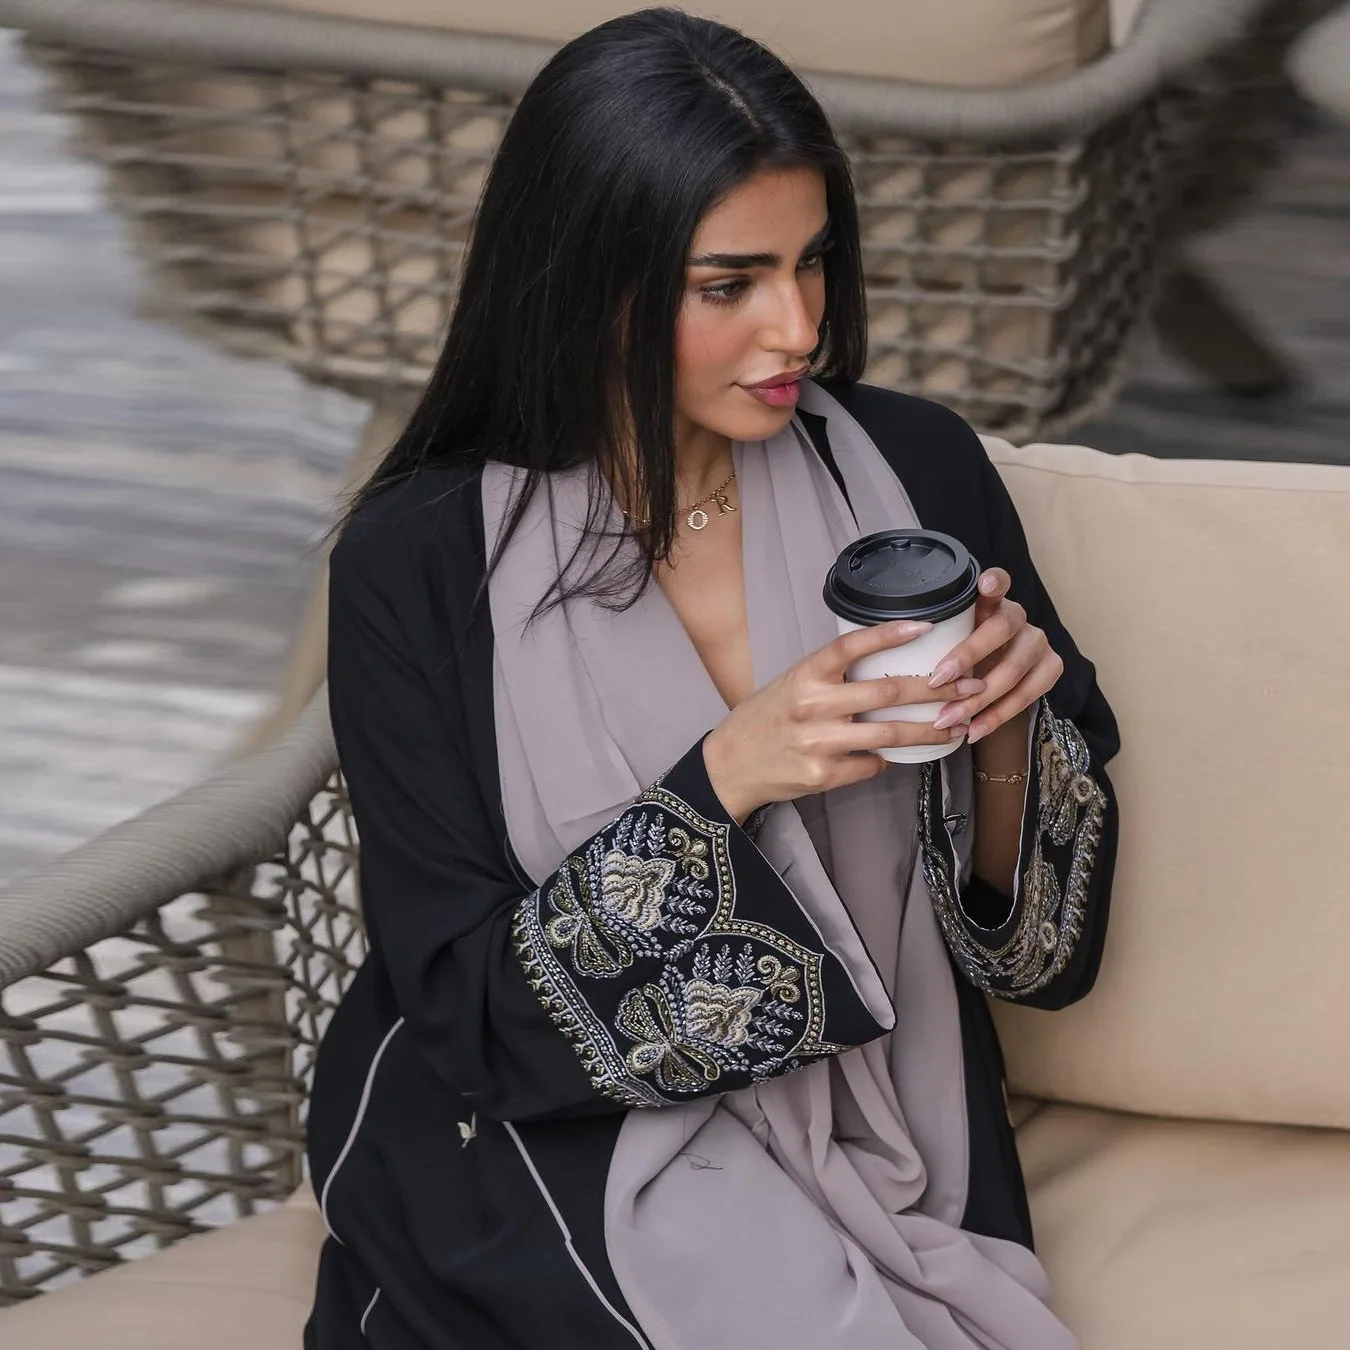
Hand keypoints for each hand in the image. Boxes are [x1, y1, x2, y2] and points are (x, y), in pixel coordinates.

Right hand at [702, 620, 987, 822]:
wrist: (731, 764)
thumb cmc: (766, 718)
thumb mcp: (792, 683)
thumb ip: (832, 676)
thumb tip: (887, 664)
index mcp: (804, 675)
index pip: (852, 646)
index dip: (890, 634)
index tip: (926, 625)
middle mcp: (812, 705)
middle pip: (886, 691)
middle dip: (936, 689)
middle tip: (970, 685)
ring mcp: (818, 742)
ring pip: (889, 734)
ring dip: (929, 730)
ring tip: (956, 725)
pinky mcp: (823, 775)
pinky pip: (870, 764)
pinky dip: (887, 759)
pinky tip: (899, 755)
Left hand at [926, 568, 1062, 742]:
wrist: (997, 677)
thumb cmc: (963, 655)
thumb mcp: (948, 641)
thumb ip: (934, 638)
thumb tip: (889, 646)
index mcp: (992, 602)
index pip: (998, 581)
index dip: (994, 581)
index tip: (984, 584)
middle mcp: (1019, 618)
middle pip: (1001, 630)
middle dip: (968, 657)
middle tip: (937, 681)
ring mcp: (1038, 642)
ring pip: (1014, 669)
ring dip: (979, 699)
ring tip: (948, 718)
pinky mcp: (1051, 668)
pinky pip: (1027, 696)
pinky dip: (997, 716)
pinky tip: (974, 730)